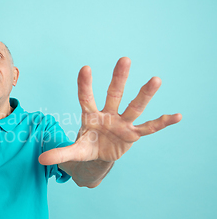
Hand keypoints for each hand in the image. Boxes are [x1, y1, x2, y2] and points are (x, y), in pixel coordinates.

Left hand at [39, 57, 181, 164]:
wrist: (98, 156)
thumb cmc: (85, 146)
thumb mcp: (73, 151)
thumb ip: (59, 153)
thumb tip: (40, 159)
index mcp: (90, 115)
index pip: (86, 97)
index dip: (85, 84)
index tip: (85, 68)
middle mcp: (108, 114)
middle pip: (114, 93)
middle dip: (119, 78)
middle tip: (124, 59)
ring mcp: (122, 123)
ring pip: (134, 106)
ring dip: (145, 94)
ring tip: (156, 79)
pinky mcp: (133, 134)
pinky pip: (149, 128)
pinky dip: (163, 123)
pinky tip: (178, 116)